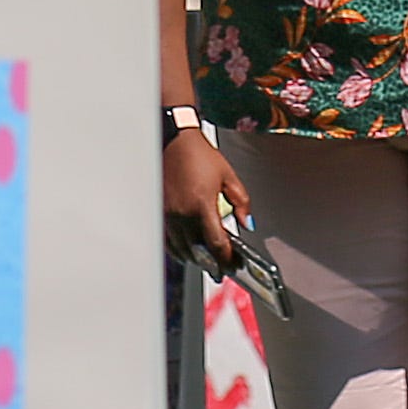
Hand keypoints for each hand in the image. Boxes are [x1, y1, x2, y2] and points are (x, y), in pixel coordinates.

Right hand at [161, 125, 254, 272]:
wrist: (173, 141)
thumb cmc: (198, 155)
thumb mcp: (228, 175)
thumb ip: (241, 201)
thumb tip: (247, 222)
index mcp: (201, 205)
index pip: (216, 243)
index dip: (227, 258)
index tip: (234, 263)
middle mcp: (182, 214)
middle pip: (199, 251)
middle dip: (213, 262)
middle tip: (224, 267)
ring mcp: (168, 216)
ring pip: (182, 250)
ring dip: (196, 258)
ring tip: (208, 261)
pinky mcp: (159, 213)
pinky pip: (169, 241)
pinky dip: (179, 249)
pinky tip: (188, 250)